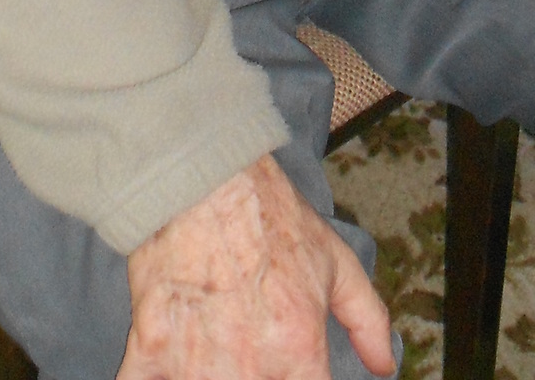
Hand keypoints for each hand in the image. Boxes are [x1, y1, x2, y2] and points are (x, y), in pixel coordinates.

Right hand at [119, 154, 394, 379]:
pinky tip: (170, 367)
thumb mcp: (335, 259)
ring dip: (209, 377)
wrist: (203, 176)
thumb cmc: (268, 214)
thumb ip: (368, 319)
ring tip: (217, 357)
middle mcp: (249, 368)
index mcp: (298, 351)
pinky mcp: (149, 348)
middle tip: (251, 354)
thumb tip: (385, 365)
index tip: (295, 374)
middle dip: (255, 376)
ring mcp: (194, 363)